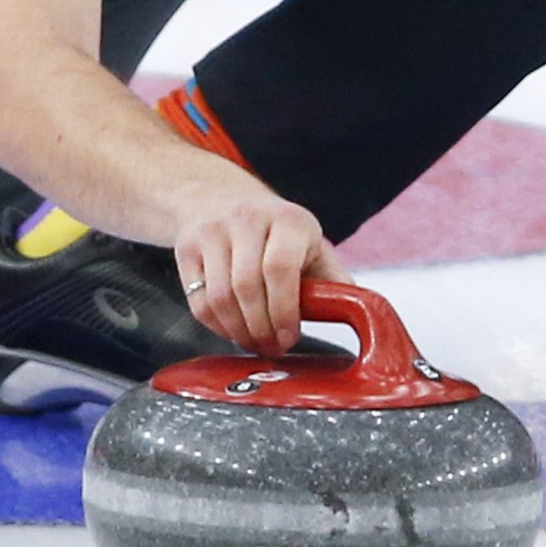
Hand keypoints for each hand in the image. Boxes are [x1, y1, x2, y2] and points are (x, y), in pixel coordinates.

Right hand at [172, 182, 351, 355]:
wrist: (219, 198)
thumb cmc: (276, 231)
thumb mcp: (310, 244)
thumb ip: (332, 279)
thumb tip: (359, 313)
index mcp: (288, 219)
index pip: (281, 268)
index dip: (285, 310)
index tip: (290, 337)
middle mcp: (248, 219)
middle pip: (248, 287)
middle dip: (261, 328)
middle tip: (272, 348)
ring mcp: (212, 232)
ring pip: (221, 297)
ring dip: (238, 332)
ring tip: (254, 343)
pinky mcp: (186, 247)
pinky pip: (199, 301)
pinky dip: (217, 326)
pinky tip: (232, 331)